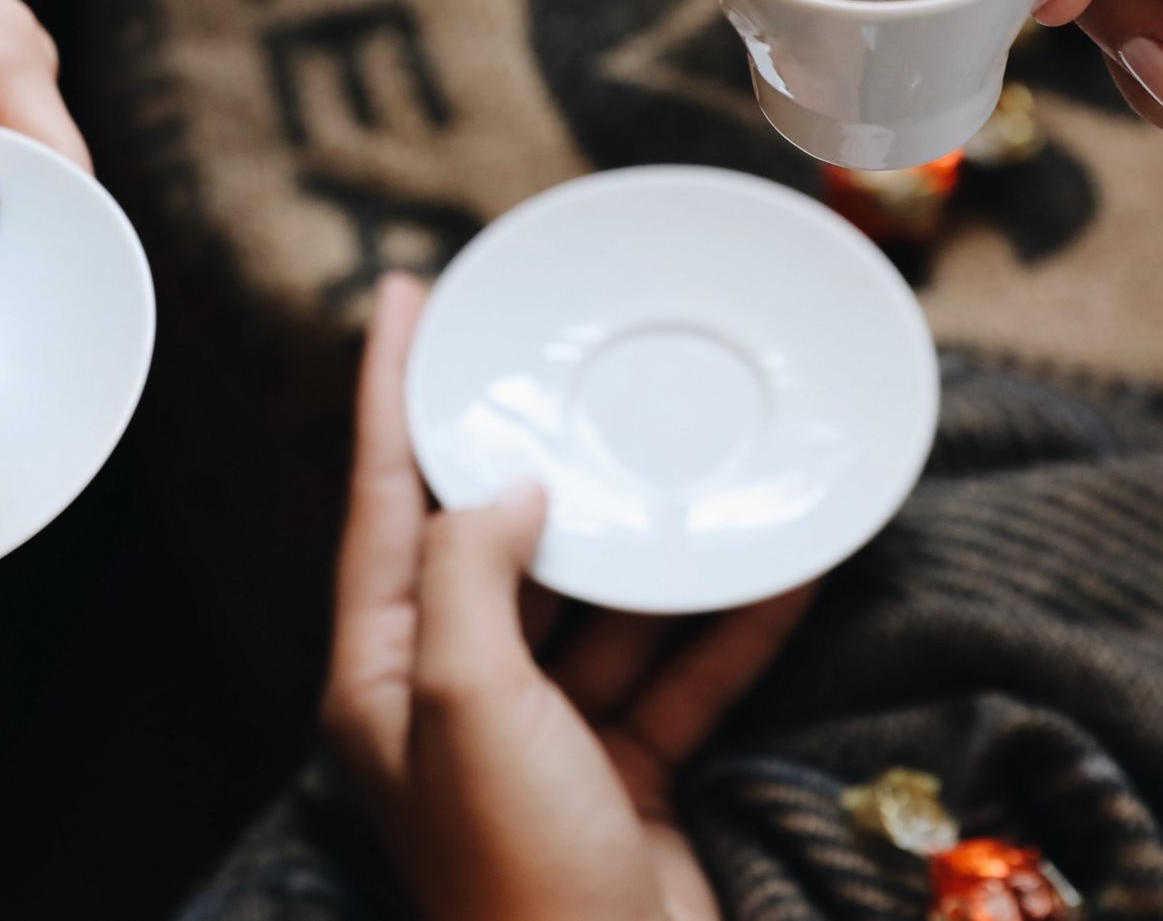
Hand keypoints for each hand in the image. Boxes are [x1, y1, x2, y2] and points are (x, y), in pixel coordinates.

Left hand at [321, 275, 815, 920]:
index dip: (390, 394)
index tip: (407, 299)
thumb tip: (509, 486)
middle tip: (564, 362)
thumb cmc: (514, 873)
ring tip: (693, 448)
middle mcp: (455, 698)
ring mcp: (544, 737)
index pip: (380, 501)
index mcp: (384, 675)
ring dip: (651, 541)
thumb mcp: (467, 702)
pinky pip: (680, 671)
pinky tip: (781, 563)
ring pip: (599, 604)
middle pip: (492, 542)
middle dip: (533, 457)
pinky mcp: (627, 773)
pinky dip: (728, 624)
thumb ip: (470, 575)